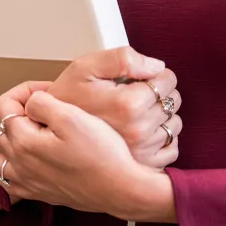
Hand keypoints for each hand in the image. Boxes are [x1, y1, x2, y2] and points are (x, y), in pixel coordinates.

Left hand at [0, 82, 170, 218]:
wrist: (117, 188)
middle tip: (26, 98)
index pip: (5, 105)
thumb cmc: (99, 152)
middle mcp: (17, 163)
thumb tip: (30, 101)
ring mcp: (24, 180)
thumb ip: (42, 103)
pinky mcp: (34, 191)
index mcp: (23, 141)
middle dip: (5, 107)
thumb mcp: (72, 116)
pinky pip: (0, 177)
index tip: (45, 88)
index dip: (23, 90)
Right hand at [45, 47, 181, 169]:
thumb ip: (122, 58)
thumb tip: (155, 66)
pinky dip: (163, 139)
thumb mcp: (86, 67)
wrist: (51, 135)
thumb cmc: (67, 99)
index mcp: (127, 104)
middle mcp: (137, 131)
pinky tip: (144, 132)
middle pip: (172, 101)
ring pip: (174, 125)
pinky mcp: (143, 167)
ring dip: (163, 116)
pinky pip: (171, 148)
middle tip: (139, 94)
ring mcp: (142, 152)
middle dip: (160, 93)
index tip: (143, 77)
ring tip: (139, 112)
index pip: (167, 80)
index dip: (157, 74)